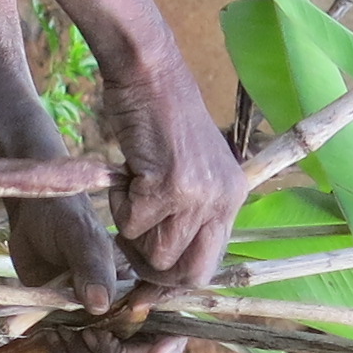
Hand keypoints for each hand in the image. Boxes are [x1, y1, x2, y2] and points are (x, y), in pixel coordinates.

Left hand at [4, 196, 183, 352]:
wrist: (32, 222)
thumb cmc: (64, 219)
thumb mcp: (80, 235)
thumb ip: (92, 266)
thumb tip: (99, 305)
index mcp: (146, 294)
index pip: (172, 335)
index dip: (166, 352)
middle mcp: (129, 319)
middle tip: (85, 334)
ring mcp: (101, 333)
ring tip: (61, 331)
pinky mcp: (74, 340)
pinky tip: (49, 335)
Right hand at [96, 50, 243, 295]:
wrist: (149, 71)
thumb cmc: (159, 113)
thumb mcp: (190, 164)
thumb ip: (189, 205)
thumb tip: (165, 254)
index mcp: (232, 197)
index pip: (210, 264)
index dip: (175, 279)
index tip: (145, 281)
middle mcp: (222, 201)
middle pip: (188, 272)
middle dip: (152, 269)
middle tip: (129, 243)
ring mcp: (197, 196)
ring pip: (157, 254)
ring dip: (132, 232)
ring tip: (130, 195)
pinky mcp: (168, 186)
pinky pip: (132, 225)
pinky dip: (119, 205)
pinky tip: (125, 175)